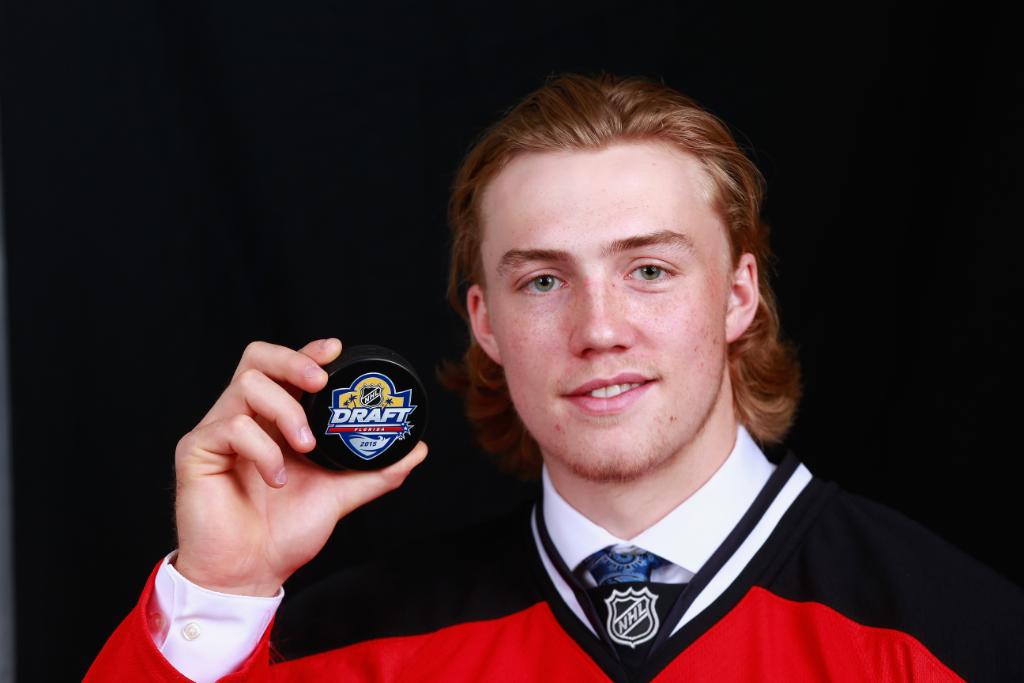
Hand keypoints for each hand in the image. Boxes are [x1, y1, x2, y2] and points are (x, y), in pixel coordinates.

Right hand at [172, 338, 427, 595]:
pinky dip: (262, 449)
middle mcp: (245, 418)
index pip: (284, 369)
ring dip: (285, 411)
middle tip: (320, 382)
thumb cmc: (283, 533)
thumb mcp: (338, 495)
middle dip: (293, 361)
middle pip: (257, 359)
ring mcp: (218, 432)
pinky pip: (230, 428)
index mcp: (274, 421)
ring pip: (246, 387)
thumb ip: (375, 471)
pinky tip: (277, 478)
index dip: (306, 352)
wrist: (251, 574)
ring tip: (305, 446)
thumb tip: (418, 450)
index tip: (335, 349)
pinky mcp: (196, 451)